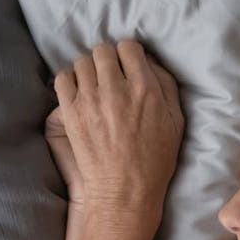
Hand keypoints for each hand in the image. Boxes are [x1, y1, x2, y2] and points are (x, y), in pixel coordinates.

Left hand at [53, 40, 183, 218]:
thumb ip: (166, 86)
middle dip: (107, 59)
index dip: (128, 54)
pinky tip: (78, 93)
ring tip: (94, 85)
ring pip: (82, 62)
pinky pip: (63, 78)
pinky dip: (69, 80)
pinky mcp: (70, 113)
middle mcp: (116, 89)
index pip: (129, 47)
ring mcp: (90, 100)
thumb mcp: (176, 122)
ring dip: (88, 70)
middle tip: (110, 75)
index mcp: (145, 89)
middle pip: (103, 50)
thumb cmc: (155, 161)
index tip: (128, 65)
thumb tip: (149, 61)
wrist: (124, 192)